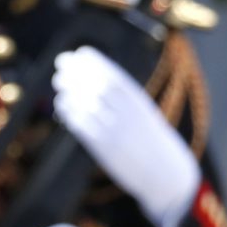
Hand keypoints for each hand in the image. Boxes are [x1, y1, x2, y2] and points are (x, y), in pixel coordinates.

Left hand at [52, 46, 199, 226]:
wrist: (167, 174)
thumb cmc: (152, 142)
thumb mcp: (144, 115)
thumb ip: (125, 101)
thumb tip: (96, 81)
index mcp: (141, 105)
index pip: (117, 77)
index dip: (97, 63)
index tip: (81, 52)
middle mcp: (129, 116)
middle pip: (99, 87)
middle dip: (78, 71)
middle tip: (62, 61)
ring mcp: (116, 132)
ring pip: (88, 104)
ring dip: (70, 89)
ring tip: (58, 80)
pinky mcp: (104, 149)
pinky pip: (82, 126)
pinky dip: (69, 112)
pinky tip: (62, 103)